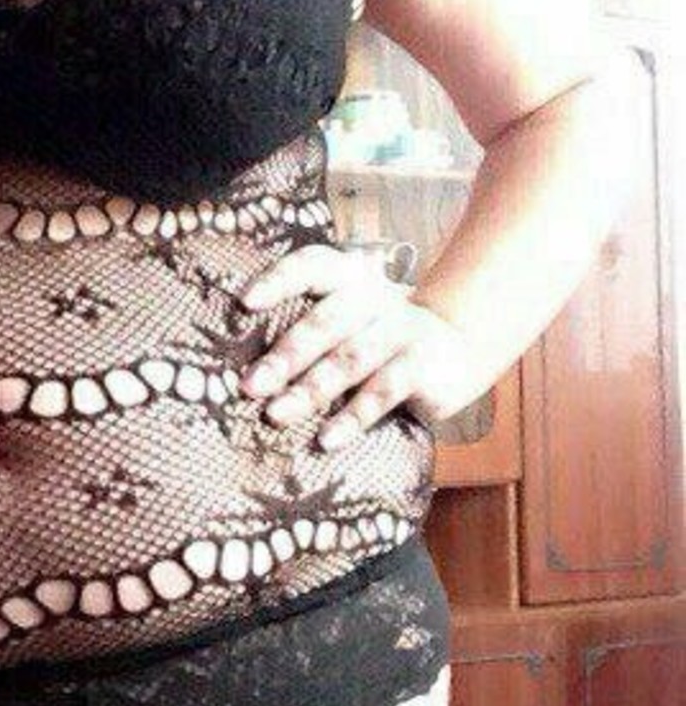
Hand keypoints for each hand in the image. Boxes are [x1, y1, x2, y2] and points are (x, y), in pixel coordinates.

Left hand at [237, 243, 487, 447]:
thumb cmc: (380, 334)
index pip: (312, 267)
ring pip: (350, 359)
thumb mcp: (350, 318)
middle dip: (284, 356)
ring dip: (310, 389)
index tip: (246, 302)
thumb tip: (245, 373)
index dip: (279, 280)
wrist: (459, 343)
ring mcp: (400, 330)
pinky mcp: (421, 365)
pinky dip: (353, 416)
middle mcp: (374, 300)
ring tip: (275, 415)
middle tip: (250, 385)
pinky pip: (383, 392)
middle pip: (325, 322)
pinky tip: (326, 439)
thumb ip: (310, 328)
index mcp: (349, 280)